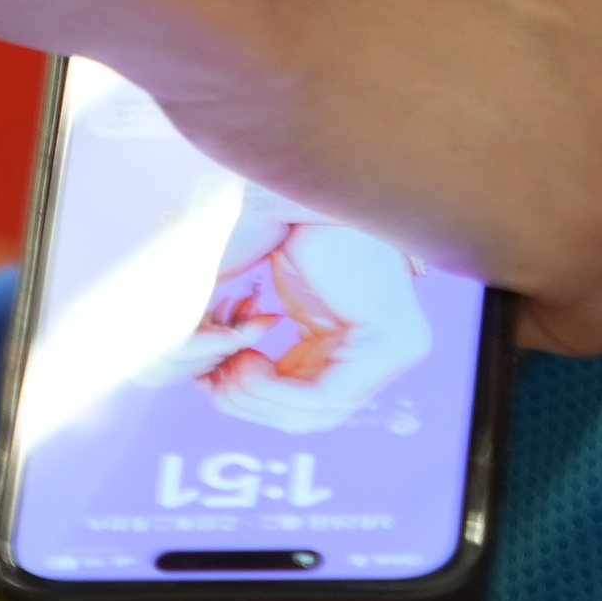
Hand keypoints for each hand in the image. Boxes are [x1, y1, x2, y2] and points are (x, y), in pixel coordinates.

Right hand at [199, 220, 436, 430]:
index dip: (248, 398)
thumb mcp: (267, 304)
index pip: (305, 405)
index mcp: (361, 343)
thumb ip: (245, 349)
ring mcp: (398, 349)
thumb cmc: (287, 225)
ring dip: (252, 391)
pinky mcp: (393, 343)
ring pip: (311, 415)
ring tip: (231, 353)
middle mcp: (388, 351)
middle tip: (212, 371)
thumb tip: (203, 387)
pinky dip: (270, 386)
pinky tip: (246, 357)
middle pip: (306, 418)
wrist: (310, 182)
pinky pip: (322, 398)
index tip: (212, 369)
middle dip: (244, 399)